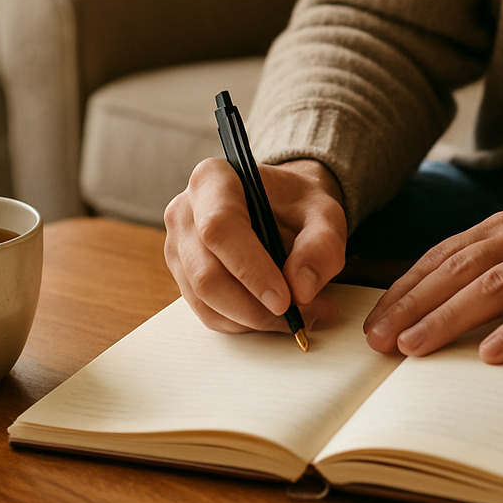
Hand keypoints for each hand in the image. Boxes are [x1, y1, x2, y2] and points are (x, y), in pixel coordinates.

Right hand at [164, 157, 347, 333]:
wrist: (280, 207)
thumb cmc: (297, 204)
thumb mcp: (324, 213)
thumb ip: (321, 245)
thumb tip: (301, 290)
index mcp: (213, 179)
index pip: (220, 228)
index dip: (251, 269)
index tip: (285, 300)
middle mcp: (185, 212)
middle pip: (207, 274)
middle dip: (255, 307)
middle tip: (301, 317)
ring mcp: (178, 246)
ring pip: (205, 301)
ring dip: (254, 319)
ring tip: (299, 316)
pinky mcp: (183, 276)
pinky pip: (207, 312)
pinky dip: (244, 323)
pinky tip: (274, 315)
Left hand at [362, 188, 502, 362]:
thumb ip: (491, 263)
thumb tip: (434, 302)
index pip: (444, 256)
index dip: (406, 288)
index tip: (374, 320)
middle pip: (459, 270)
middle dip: (413, 305)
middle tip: (378, 341)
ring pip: (495, 286)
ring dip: (450, 316)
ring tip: (416, 347)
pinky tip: (492, 353)